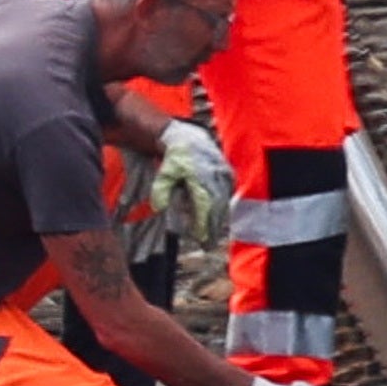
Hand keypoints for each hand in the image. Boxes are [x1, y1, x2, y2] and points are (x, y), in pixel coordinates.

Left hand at [147, 119, 232, 246]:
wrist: (190, 139)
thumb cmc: (175, 158)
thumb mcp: (164, 173)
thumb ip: (160, 190)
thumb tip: (158, 208)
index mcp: (201, 177)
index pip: (204, 207)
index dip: (202, 224)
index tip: (199, 239)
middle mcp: (216, 177)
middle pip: (217, 209)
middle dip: (212, 229)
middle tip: (207, 246)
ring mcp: (225, 176)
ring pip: (223, 204)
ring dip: (218, 222)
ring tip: (211, 238)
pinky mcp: (229, 175)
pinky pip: (226, 197)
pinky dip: (221, 210)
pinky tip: (216, 222)